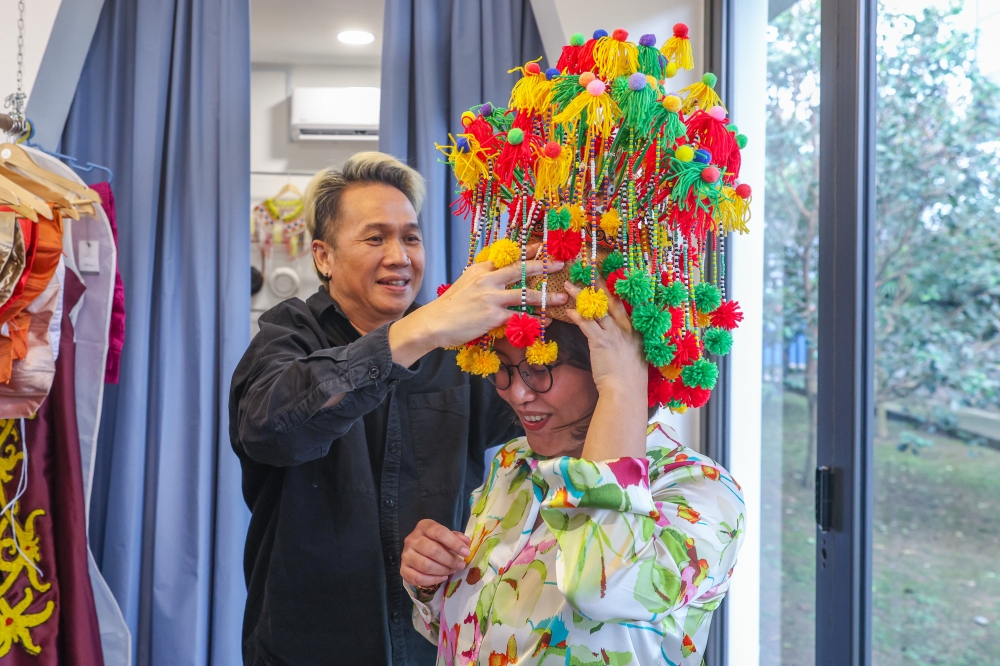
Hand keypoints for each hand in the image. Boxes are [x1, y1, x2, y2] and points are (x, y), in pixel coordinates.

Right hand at [389, 259, 566, 366]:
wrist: (435, 323)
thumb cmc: (451, 306)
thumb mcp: (465, 283)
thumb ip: (484, 277)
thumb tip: (500, 273)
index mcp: (481, 269)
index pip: (508, 256)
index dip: (528, 251)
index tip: (544, 246)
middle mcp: (487, 279)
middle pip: (520, 269)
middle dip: (542, 265)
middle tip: (560, 264)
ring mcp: (491, 297)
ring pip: (525, 294)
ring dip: (546, 297)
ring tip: (561, 298)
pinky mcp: (493, 315)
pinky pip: (520, 317)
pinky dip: (535, 320)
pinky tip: (546, 322)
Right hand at [400, 519, 470, 588]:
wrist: (416, 552)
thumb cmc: (435, 542)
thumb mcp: (446, 535)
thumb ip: (456, 538)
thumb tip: (465, 543)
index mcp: (423, 527)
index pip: (439, 532)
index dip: (454, 543)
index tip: (466, 553)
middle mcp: (412, 539)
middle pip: (433, 550)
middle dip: (450, 560)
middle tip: (460, 565)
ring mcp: (406, 555)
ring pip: (426, 566)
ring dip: (443, 570)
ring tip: (452, 571)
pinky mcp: (403, 569)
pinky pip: (419, 578)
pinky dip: (434, 580)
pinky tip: (442, 577)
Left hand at [563, 281, 645, 396]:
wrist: (627, 390)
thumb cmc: (631, 379)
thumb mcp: (635, 356)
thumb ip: (628, 343)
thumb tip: (618, 339)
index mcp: (635, 330)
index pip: (621, 304)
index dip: (611, 289)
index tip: (602, 278)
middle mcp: (625, 328)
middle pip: (609, 300)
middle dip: (597, 284)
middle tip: (587, 269)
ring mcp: (613, 334)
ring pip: (595, 309)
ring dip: (581, 296)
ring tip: (569, 285)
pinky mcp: (601, 342)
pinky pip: (586, 324)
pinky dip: (577, 316)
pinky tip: (568, 310)